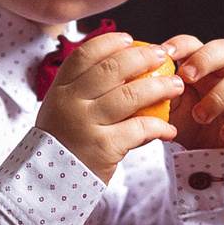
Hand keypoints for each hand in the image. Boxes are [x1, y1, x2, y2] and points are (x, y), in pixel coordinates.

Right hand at [35, 32, 180, 183]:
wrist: (48, 185)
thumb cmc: (63, 144)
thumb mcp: (61, 111)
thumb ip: (82, 91)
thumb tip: (119, 65)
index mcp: (60, 90)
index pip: (84, 55)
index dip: (109, 42)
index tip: (129, 39)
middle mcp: (71, 103)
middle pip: (112, 69)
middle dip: (142, 58)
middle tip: (162, 56)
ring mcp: (87, 124)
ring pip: (131, 95)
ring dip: (160, 87)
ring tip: (176, 85)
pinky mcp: (104, 146)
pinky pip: (139, 129)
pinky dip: (159, 127)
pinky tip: (169, 129)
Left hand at [156, 35, 223, 149]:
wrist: (205, 155)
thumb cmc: (185, 122)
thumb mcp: (166, 106)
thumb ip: (156, 90)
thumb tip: (131, 78)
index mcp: (202, 67)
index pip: (196, 44)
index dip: (183, 45)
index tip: (165, 53)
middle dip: (206, 59)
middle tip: (186, 76)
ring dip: (219, 97)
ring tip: (199, 115)